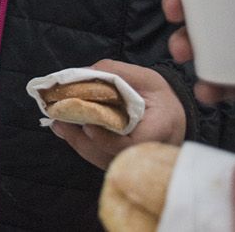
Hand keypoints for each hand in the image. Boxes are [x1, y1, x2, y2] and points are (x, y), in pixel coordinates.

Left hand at [48, 61, 185, 169]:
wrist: (175, 116)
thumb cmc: (161, 96)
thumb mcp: (146, 78)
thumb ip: (116, 73)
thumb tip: (84, 73)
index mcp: (158, 130)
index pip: (130, 145)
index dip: (106, 139)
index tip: (88, 126)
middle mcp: (147, 152)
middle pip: (110, 155)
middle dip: (82, 140)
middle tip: (59, 122)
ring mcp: (135, 161)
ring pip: (102, 160)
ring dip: (78, 143)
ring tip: (59, 124)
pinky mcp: (124, 162)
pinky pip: (102, 159)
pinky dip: (84, 145)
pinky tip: (69, 130)